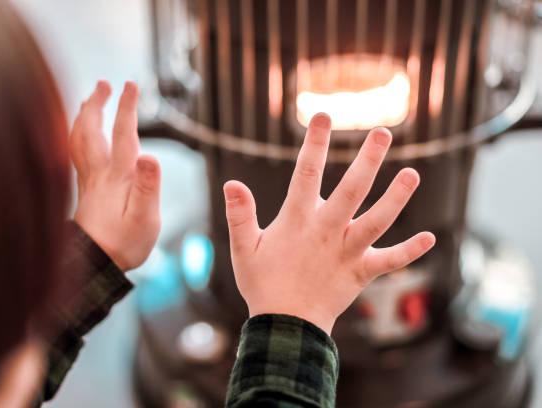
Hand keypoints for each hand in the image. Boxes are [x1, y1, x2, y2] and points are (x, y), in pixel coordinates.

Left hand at [70, 80, 160, 270]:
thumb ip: (148, 186)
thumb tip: (150, 155)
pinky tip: (82, 135)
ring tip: (90, 99)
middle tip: (105, 83)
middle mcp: (99, 174)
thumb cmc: (124, 243)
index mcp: (118, 177)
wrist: (95, 264)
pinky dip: (77, 136)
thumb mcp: (146, 218)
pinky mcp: (86, 190)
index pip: (124, 134)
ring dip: (84, 116)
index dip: (127, 108)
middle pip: (92, 130)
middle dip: (97, 103)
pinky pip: (76, 154)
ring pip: (79, 140)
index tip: (131, 84)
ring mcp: (89, 181)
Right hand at [223, 113, 434, 334]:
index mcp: (298, 221)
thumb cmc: (262, 285)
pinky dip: (410, 251)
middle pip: (352, 190)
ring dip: (397, 197)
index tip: (324, 116)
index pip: (307, 173)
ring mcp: (347, 252)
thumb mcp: (244, 249)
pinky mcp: (361, 273)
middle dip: (368, 159)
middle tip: (383, 132)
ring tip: (413, 173)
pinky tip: (431, 237)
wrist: (286, 327)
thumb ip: (240, 215)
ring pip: (378, 220)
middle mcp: (327, 231)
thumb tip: (231, 183)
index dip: (315, 143)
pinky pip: (390, 262)